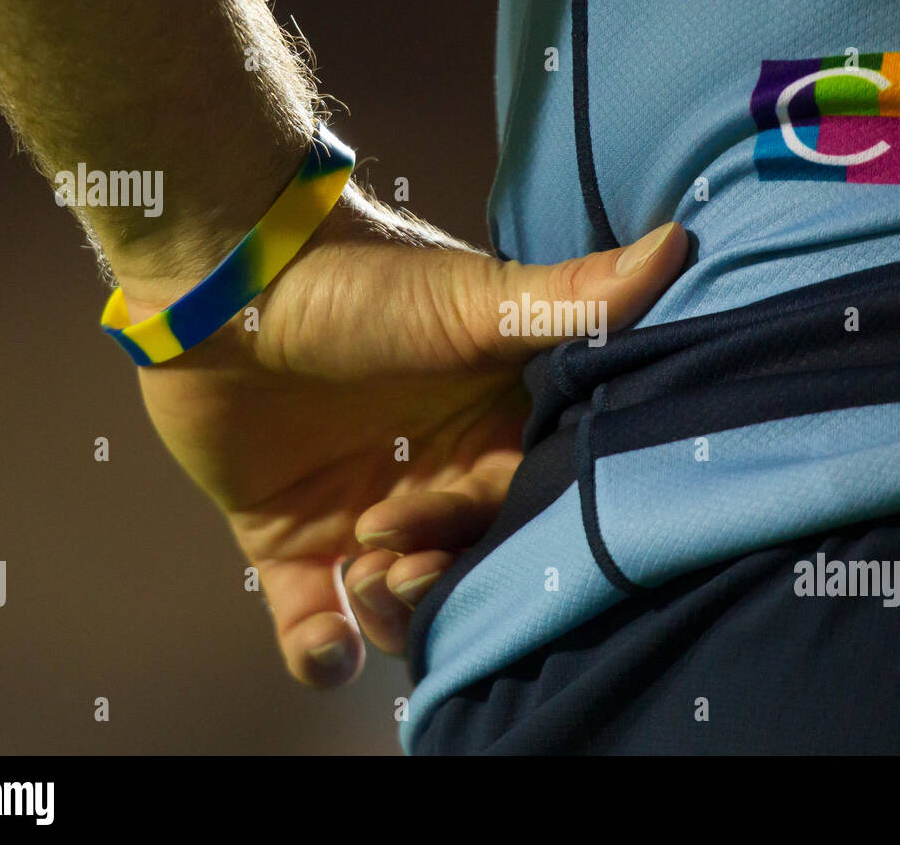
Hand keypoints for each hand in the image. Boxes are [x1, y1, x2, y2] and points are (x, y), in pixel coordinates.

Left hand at [123, 206, 686, 685]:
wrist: (221, 276)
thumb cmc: (353, 281)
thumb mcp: (469, 299)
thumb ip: (570, 299)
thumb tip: (678, 245)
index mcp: (487, 433)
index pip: (521, 510)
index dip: (502, 533)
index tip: (460, 518)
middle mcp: (433, 481)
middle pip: (465, 570)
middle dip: (445, 586)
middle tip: (403, 562)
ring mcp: (360, 515)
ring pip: (400, 609)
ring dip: (390, 617)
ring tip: (361, 574)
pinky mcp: (288, 540)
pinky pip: (315, 626)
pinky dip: (322, 653)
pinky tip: (323, 642)